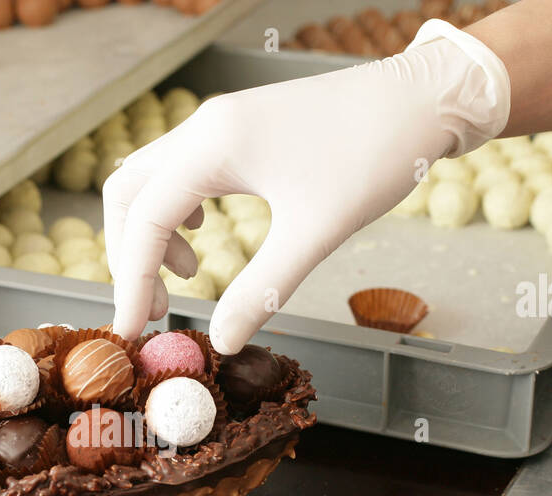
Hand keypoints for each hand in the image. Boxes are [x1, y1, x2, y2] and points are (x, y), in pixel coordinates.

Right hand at [103, 21, 509, 353]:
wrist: (423, 99)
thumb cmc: (374, 155)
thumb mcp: (316, 234)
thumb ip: (262, 290)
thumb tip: (221, 340)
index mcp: (211, 147)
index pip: (141, 221)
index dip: (128, 282)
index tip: (128, 329)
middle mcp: (204, 128)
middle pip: (129, 195)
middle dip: (131, 257)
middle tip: (156, 309)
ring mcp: (220, 125)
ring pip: (153, 181)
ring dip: (153, 233)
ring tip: (187, 278)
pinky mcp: (240, 129)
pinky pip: (183, 170)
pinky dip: (178, 210)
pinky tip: (205, 235)